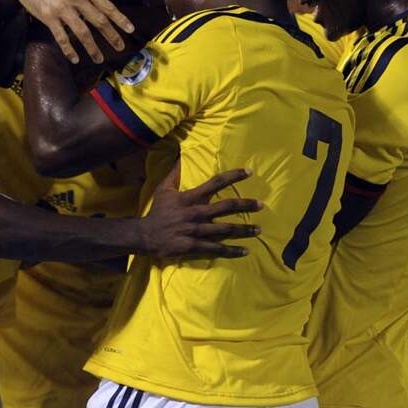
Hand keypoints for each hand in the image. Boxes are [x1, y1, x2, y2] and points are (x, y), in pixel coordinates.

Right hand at [10, 0, 131, 64]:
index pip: (107, 6)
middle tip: (120, 48)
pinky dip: (69, 50)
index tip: (130, 30)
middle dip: (111, 36)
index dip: (120, 19)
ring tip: (99, 59)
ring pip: (82, 32)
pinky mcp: (48, 17)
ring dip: (92, 48)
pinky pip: (62, 37)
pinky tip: (75, 59)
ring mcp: (62, 8)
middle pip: (98, 21)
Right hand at [140, 163, 261, 259]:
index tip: (249, 172)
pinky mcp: (194, 246)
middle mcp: (197, 212)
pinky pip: (216, 248)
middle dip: (246, 205)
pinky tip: (245, 251)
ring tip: (259, 230)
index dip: (233, 176)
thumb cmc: (157, 211)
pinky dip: (231, 250)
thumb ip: (174, 173)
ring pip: (225, 229)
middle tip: (262, 205)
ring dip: (244, 230)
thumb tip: (180, 156)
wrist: (145, 235)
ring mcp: (196, 230)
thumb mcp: (163, 189)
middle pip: (226, 206)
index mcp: (191, 197)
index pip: (216, 182)